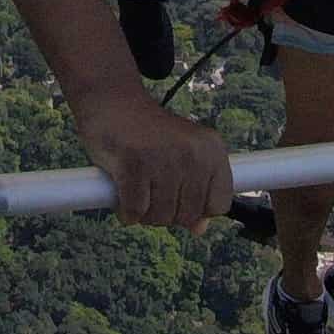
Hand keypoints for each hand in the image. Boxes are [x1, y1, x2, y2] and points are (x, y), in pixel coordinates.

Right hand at [75, 87, 232, 229]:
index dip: (198, 209)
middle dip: (165, 212)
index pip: (219, 204)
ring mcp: (165, 157)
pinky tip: (123, 188)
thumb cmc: (150, 136)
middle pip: (187, 216)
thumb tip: (200, 229)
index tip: (179, 193)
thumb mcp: (183, 157)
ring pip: (160, 217)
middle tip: (151, 187)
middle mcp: (194, 152)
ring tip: (138, 185)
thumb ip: (196, 190)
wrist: (114, 104)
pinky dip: (125, 210)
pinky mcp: (134, 163)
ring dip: (144, 212)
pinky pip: (135, 212)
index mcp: (212, 149)